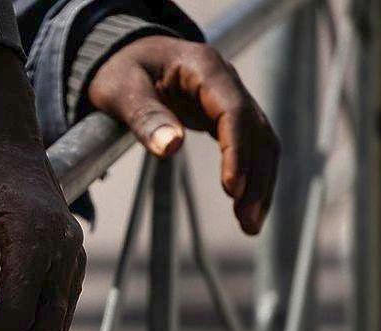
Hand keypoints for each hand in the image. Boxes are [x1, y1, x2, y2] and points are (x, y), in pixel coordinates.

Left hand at [88, 36, 279, 233]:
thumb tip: (171, 147)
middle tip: (247, 221)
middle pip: (255, 130)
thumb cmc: (119, 69)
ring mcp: (229, 96)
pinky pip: (249, 145)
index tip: (232, 189)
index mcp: (203, 67)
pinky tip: (245, 205)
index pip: (233, 111)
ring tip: (250, 224)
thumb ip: (145, 116)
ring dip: (260, 182)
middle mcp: (225, 80)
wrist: (123, 55)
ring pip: (260, 141)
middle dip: (255, 177)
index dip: (237, 151)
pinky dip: (251, 175)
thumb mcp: (121, 89)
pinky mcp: (225, 115)